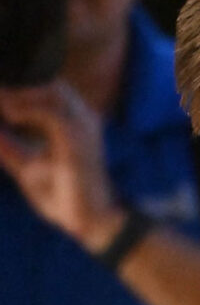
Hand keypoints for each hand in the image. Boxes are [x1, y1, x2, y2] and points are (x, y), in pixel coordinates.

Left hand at [0, 81, 123, 252]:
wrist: (87, 219)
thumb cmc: (65, 195)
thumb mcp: (27, 168)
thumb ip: (10, 148)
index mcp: (73, 124)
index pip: (50, 92)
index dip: (22, 89)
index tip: (0, 97)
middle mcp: (82, 121)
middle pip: (53, 85)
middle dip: (21, 87)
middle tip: (0, 98)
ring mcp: (83, 129)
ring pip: (55, 92)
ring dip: (23, 95)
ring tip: (4, 107)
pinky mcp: (78, 142)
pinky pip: (52, 114)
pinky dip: (28, 110)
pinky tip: (11, 116)